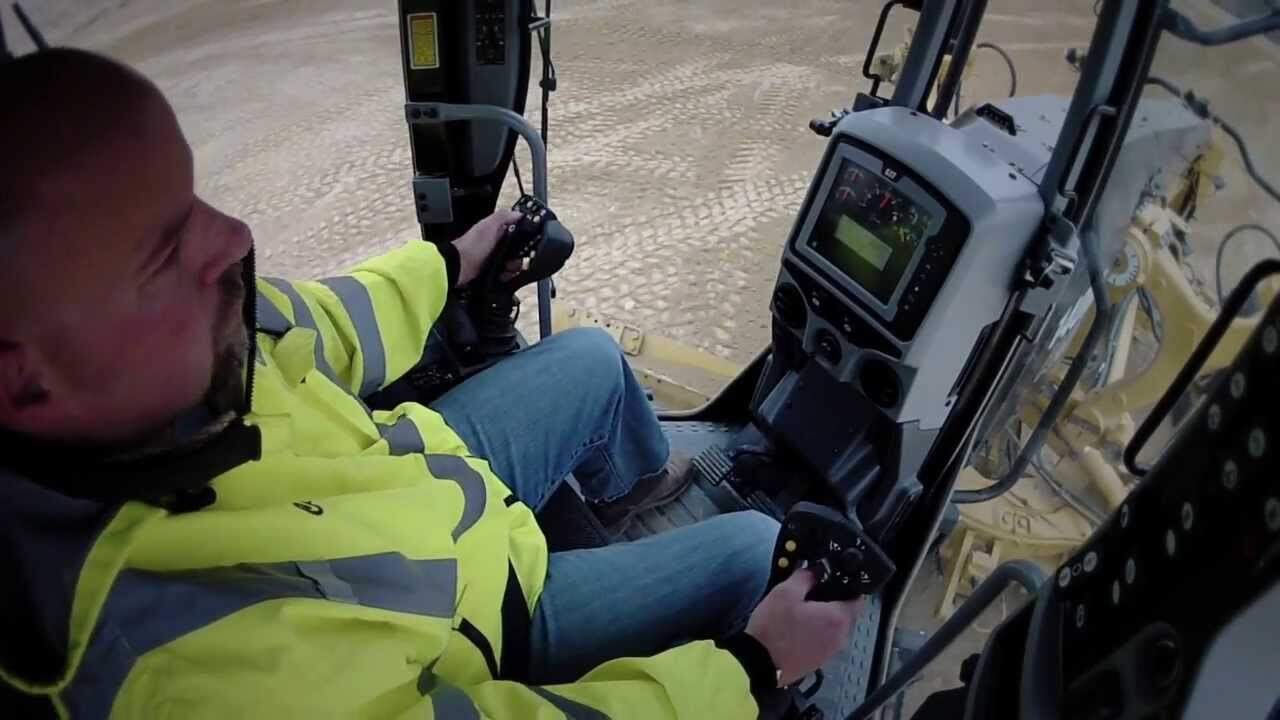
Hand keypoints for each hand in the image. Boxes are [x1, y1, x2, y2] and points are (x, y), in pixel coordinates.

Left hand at [452, 209, 522, 285]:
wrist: (459, 266)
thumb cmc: (471, 245)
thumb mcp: (489, 225)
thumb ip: (504, 216)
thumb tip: (519, 213)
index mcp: (496, 231)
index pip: (517, 232)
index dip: (524, 236)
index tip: (528, 242)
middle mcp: (496, 244)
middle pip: (518, 250)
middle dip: (520, 256)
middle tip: (514, 258)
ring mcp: (495, 259)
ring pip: (514, 263)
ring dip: (513, 267)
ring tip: (506, 268)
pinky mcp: (493, 271)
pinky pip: (506, 275)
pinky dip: (506, 276)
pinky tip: (502, 275)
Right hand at [745, 569, 865, 685]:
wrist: (759, 664)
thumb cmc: (774, 628)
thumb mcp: (786, 592)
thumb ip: (805, 576)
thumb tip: (815, 571)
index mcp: (838, 618)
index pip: (859, 598)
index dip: (848, 586)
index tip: (834, 581)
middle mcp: (840, 637)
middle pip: (846, 614)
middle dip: (833, 602)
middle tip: (811, 594)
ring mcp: (830, 652)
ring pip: (834, 628)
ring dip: (823, 618)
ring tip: (801, 611)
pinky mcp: (818, 662)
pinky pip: (824, 641)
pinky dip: (815, 633)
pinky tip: (796, 628)